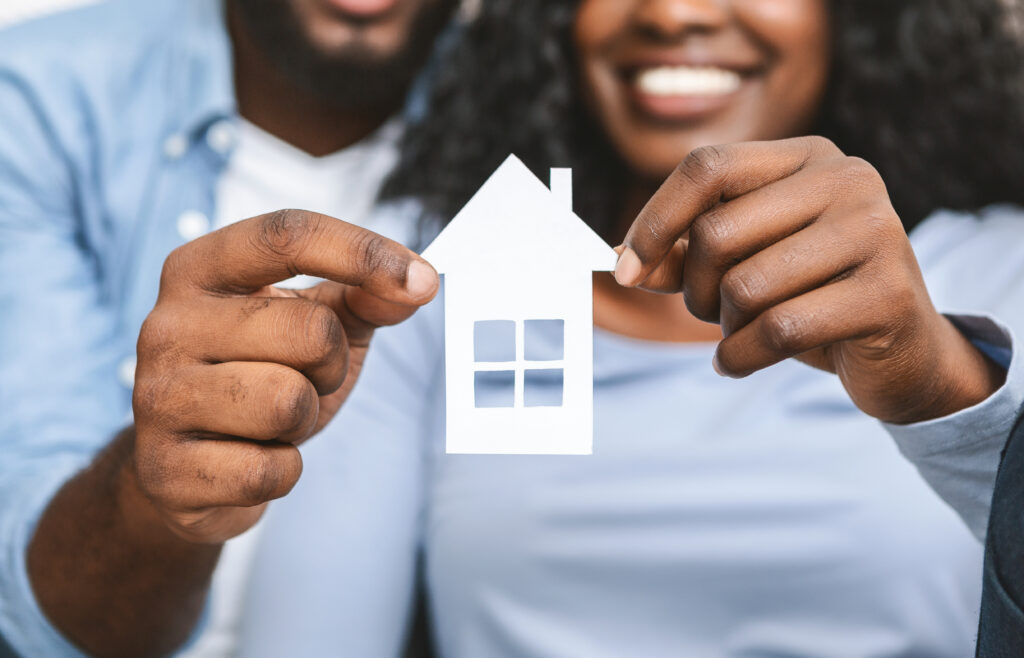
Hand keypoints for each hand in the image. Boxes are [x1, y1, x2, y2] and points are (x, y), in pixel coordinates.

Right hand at [132, 209, 437, 542]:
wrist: (187, 465)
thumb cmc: (259, 375)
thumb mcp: (314, 322)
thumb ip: (367, 294)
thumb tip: (421, 281)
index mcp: (199, 269)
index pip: (286, 235)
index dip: (363, 251)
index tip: (422, 279)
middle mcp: (166, 325)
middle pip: (310, 331)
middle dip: (331, 363)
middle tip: (304, 377)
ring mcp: (158, 398)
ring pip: (289, 402)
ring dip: (305, 417)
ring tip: (273, 418)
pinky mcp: (166, 471)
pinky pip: (272, 470)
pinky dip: (284, 469)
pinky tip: (251, 458)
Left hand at [614, 136, 1003, 423]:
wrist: (903, 351)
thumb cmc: (812, 296)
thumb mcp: (744, 265)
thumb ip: (685, 255)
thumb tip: (619, 259)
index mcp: (808, 157)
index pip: (707, 166)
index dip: (653, 221)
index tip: (625, 272)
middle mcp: (847, 179)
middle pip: (716, 232)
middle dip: (694, 288)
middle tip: (709, 314)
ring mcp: (875, 232)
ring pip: (744, 286)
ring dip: (722, 327)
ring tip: (739, 335)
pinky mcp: (886, 293)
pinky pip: (776, 329)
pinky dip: (738, 357)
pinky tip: (735, 363)